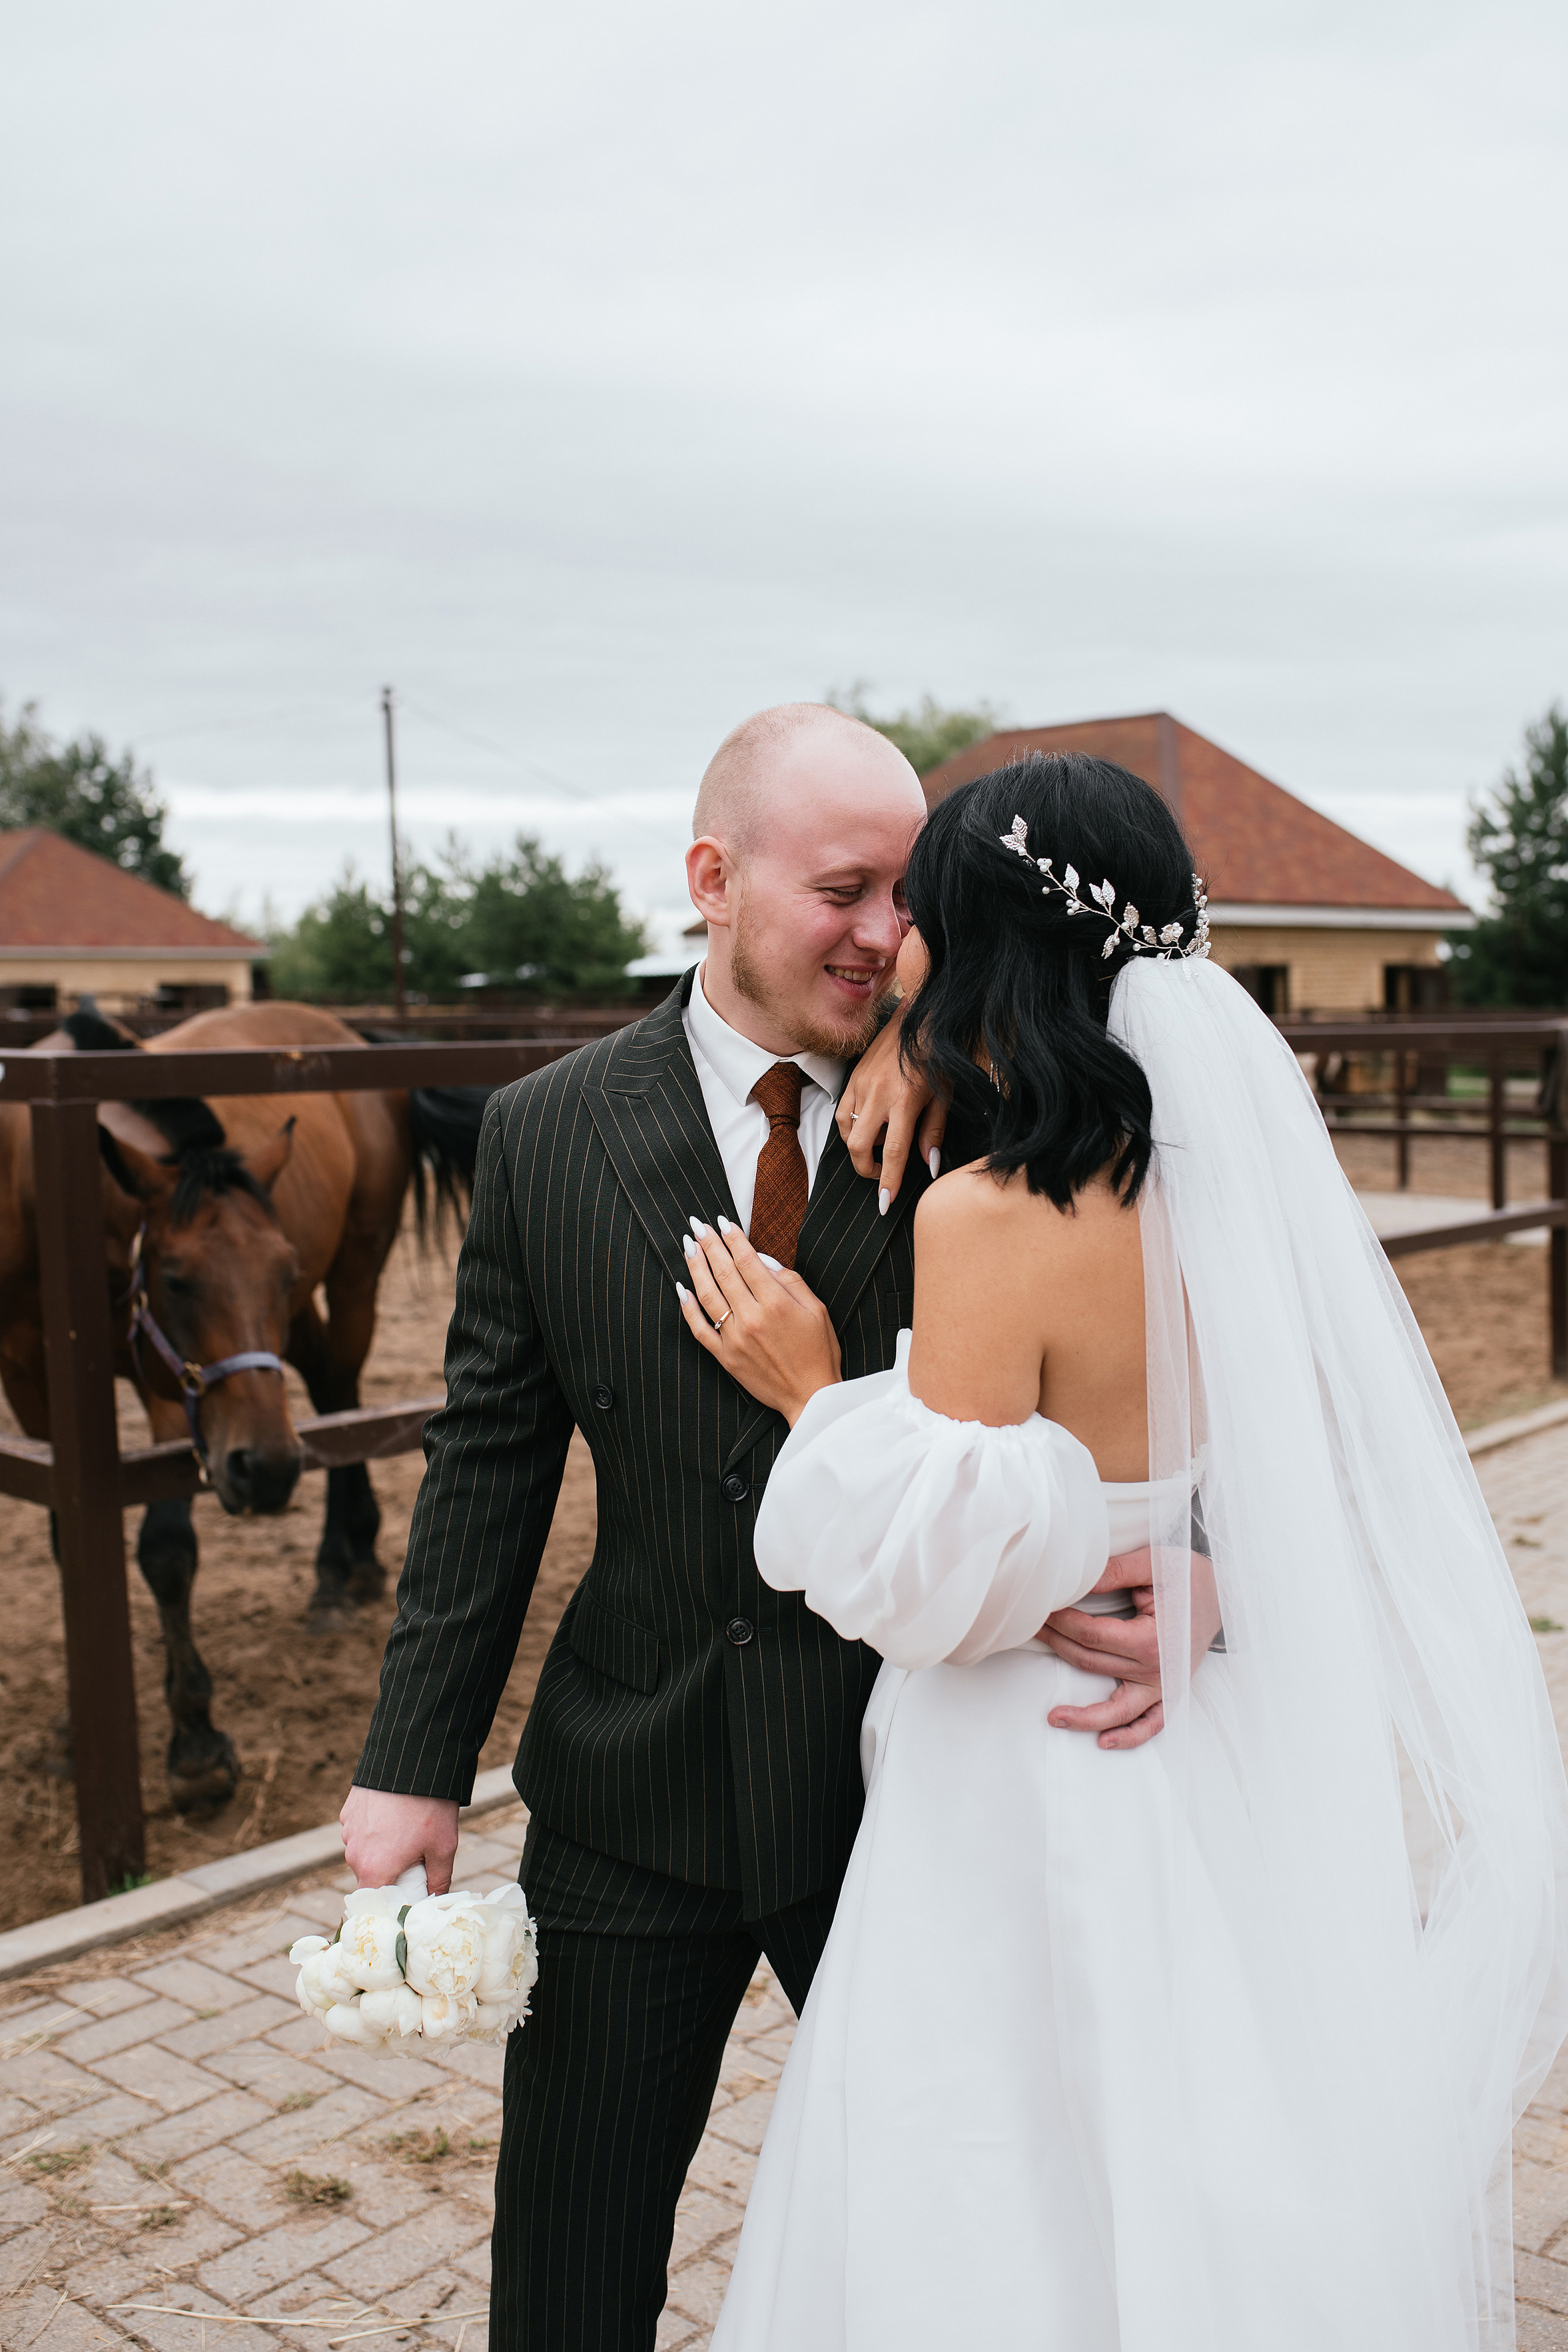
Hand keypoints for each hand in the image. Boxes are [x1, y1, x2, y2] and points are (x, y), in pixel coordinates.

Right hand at [340, 1785, 460, 1893]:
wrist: (414, 1758)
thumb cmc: (430, 1807)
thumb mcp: (443, 1848)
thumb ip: (439, 1881)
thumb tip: (435, 1899)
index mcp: (374, 1869)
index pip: (374, 1904)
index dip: (391, 1904)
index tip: (408, 1896)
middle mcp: (354, 1854)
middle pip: (370, 1878)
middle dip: (390, 1874)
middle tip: (415, 1859)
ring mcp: (348, 1831)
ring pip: (364, 1853)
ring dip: (381, 1850)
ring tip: (407, 1831)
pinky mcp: (348, 1811)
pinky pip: (360, 1831)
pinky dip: (374, 1830)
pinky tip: (395, 1816)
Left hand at [676, 1215, 840, 1425]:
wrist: (811, 1396)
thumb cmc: (819, 1351)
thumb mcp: (817, 1309)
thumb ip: (790, 1281)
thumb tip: (762, 1259)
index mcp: (776, 1303)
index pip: (746, 1261)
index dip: (732, 1237)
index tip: (721, 1221)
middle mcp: (752, 1318)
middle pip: (723, 1272)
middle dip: (709, 1244)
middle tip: (697, 1224)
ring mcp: (735, 1338)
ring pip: (707, 1295)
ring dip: (695, 1267)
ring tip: (688, 1246)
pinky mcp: (725, 1356)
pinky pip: (699, 1328)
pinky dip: (688, 1308)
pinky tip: (681, 1288)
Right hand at [836, 1010, 945, 1212]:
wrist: (921, 1018)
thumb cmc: (939, 1058)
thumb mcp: (945, 1096)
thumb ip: (934, 1132)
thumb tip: (929, 1165)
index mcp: (905, 1101)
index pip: (894, 1152)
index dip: (889, 1181)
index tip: (885, 1202)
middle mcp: (878, 1095)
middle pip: (859, 1147)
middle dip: (867, 1170)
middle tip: (882, 1177)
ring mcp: (861, 1085)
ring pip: (846, 1132)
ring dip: (859, 1149)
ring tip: (879, 1149)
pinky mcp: (852, 1078)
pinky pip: (842, 1114)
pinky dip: (850, 1129)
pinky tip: (867, 1128)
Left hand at [1037, 1550, 1221, 1751]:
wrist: (1224, 1593)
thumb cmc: (1190, 1577)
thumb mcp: (1154, 1563)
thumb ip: (1114, 1572)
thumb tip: (1075, 1579)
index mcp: (1151, 1640)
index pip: (1090, 1635)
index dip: (1059, 1621)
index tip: (1039, 1608)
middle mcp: (1156, 1670)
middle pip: (1091, 1664)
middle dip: (1056, 1645)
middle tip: (1029, 1630)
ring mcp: (1163, 1686)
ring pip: (1115, 1709)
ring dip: (1082, 1715)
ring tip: (1052, 1716)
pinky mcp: (1169, 1692)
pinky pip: (1150, 1724)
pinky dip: (1129, 1736)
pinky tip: (1104, 1742)